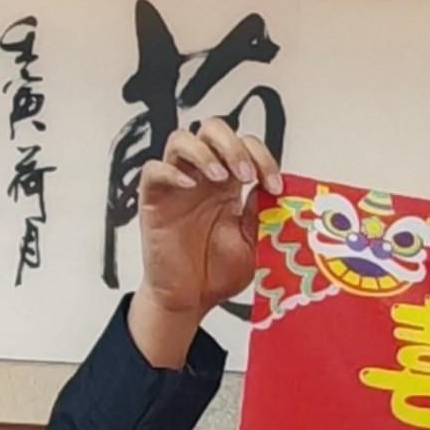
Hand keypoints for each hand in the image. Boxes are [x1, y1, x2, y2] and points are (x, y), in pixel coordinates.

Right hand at [128, 118, 274, 367]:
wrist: (190, 299)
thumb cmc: (218, 272)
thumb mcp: (253, 242)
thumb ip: (262, 214)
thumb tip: (275, 190)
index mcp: (229, 183)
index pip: (246, 146)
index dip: (263, 158)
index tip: (275, 186)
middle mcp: (202, 177)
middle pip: (213, 129)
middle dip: (234, 145)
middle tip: (247, 175)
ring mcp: (176, 185)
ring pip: (182, 139)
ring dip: (205, 152)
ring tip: (220, 177)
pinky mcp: (153, 200)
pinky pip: (153, 170)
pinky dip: (171, 171)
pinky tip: (189, 186)